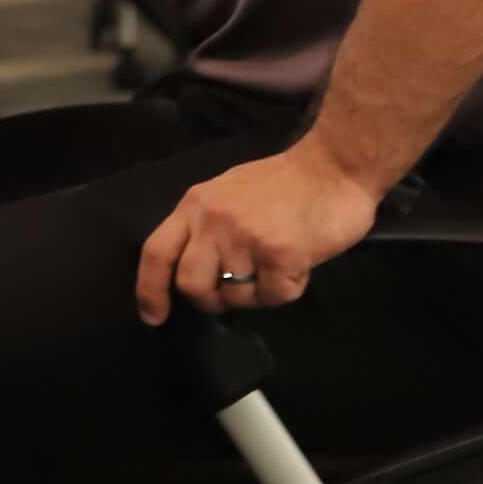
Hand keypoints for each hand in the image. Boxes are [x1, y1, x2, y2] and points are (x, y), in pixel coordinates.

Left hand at [136, 143, 380, 323]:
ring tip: (277, 264)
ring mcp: (245, 237)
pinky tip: (299, 263)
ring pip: (236, 297)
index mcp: (195, 205)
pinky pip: (274, 296)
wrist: (333, 166)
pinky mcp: (280, 253)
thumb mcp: (227, 193)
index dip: (149, 290)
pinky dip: (288, 288)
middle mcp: (212, 221)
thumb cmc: (285, 183)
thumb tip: (197, 271)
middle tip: (235, 293)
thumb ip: (206, 227)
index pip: (156, 252)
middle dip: (211, 300)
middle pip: (190, 285)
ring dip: (258, 293)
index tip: (153, 317)